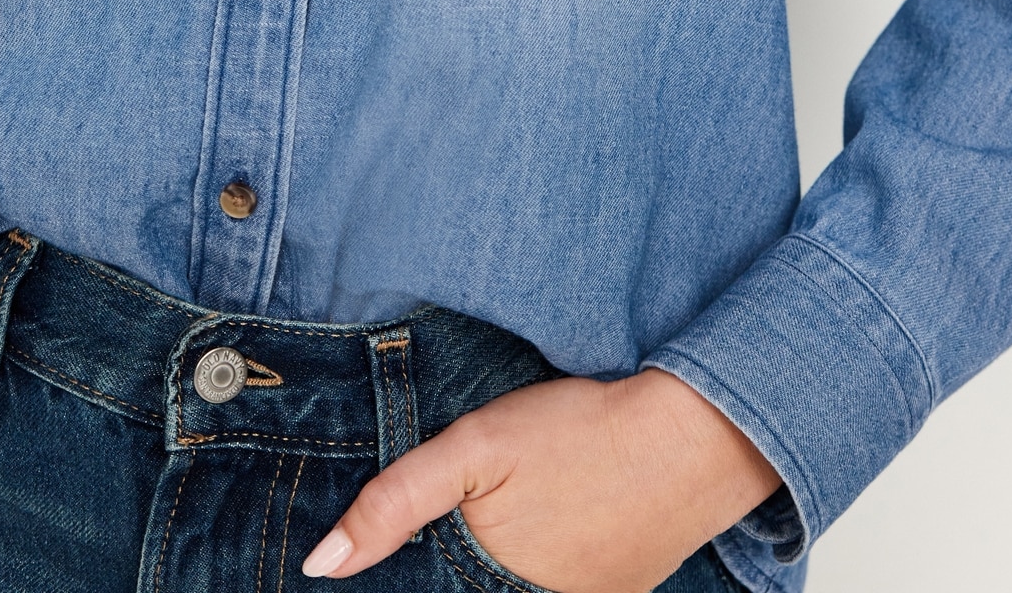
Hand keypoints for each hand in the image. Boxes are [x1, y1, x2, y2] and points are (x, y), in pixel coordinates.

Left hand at [300, 366, 779, 592]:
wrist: (691, 439)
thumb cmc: (579, 434)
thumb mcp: (477, 447)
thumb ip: (398, 503)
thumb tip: (320, 566)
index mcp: (490, 592)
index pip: (424, 591)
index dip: (405, 574)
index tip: (386, 555)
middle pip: (468, 587)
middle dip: (445, 567)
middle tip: (459, 520)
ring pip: (507, 587)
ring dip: (491, 567)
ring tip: (522, 509)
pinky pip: (554, 585)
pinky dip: (535, 567)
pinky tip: (547, 524)